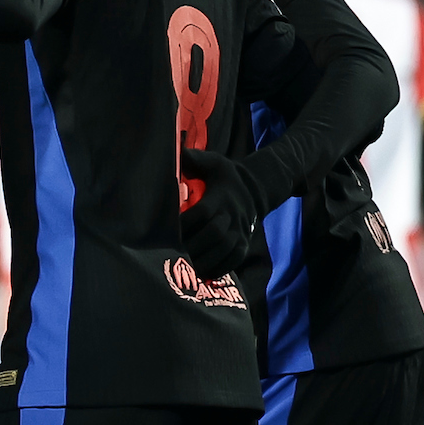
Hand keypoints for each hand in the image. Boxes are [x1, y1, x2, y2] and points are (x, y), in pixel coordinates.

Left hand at [176, 146, 265, 276]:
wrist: (254, 190)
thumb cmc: (224, 178)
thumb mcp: (214, 163)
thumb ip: (194, 159)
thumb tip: (178, 151)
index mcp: (221, 197)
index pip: (203, 212)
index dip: (187, 222)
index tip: (169, 230)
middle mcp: (232, 215)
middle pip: (215, 233)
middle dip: (194, 245)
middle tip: (172, 254)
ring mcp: (241, 231)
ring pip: (225, 249)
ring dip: (205, 260)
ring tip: (184, 268)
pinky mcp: (244, 244)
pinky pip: (235, 259)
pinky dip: (219, 268)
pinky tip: (202, 273)